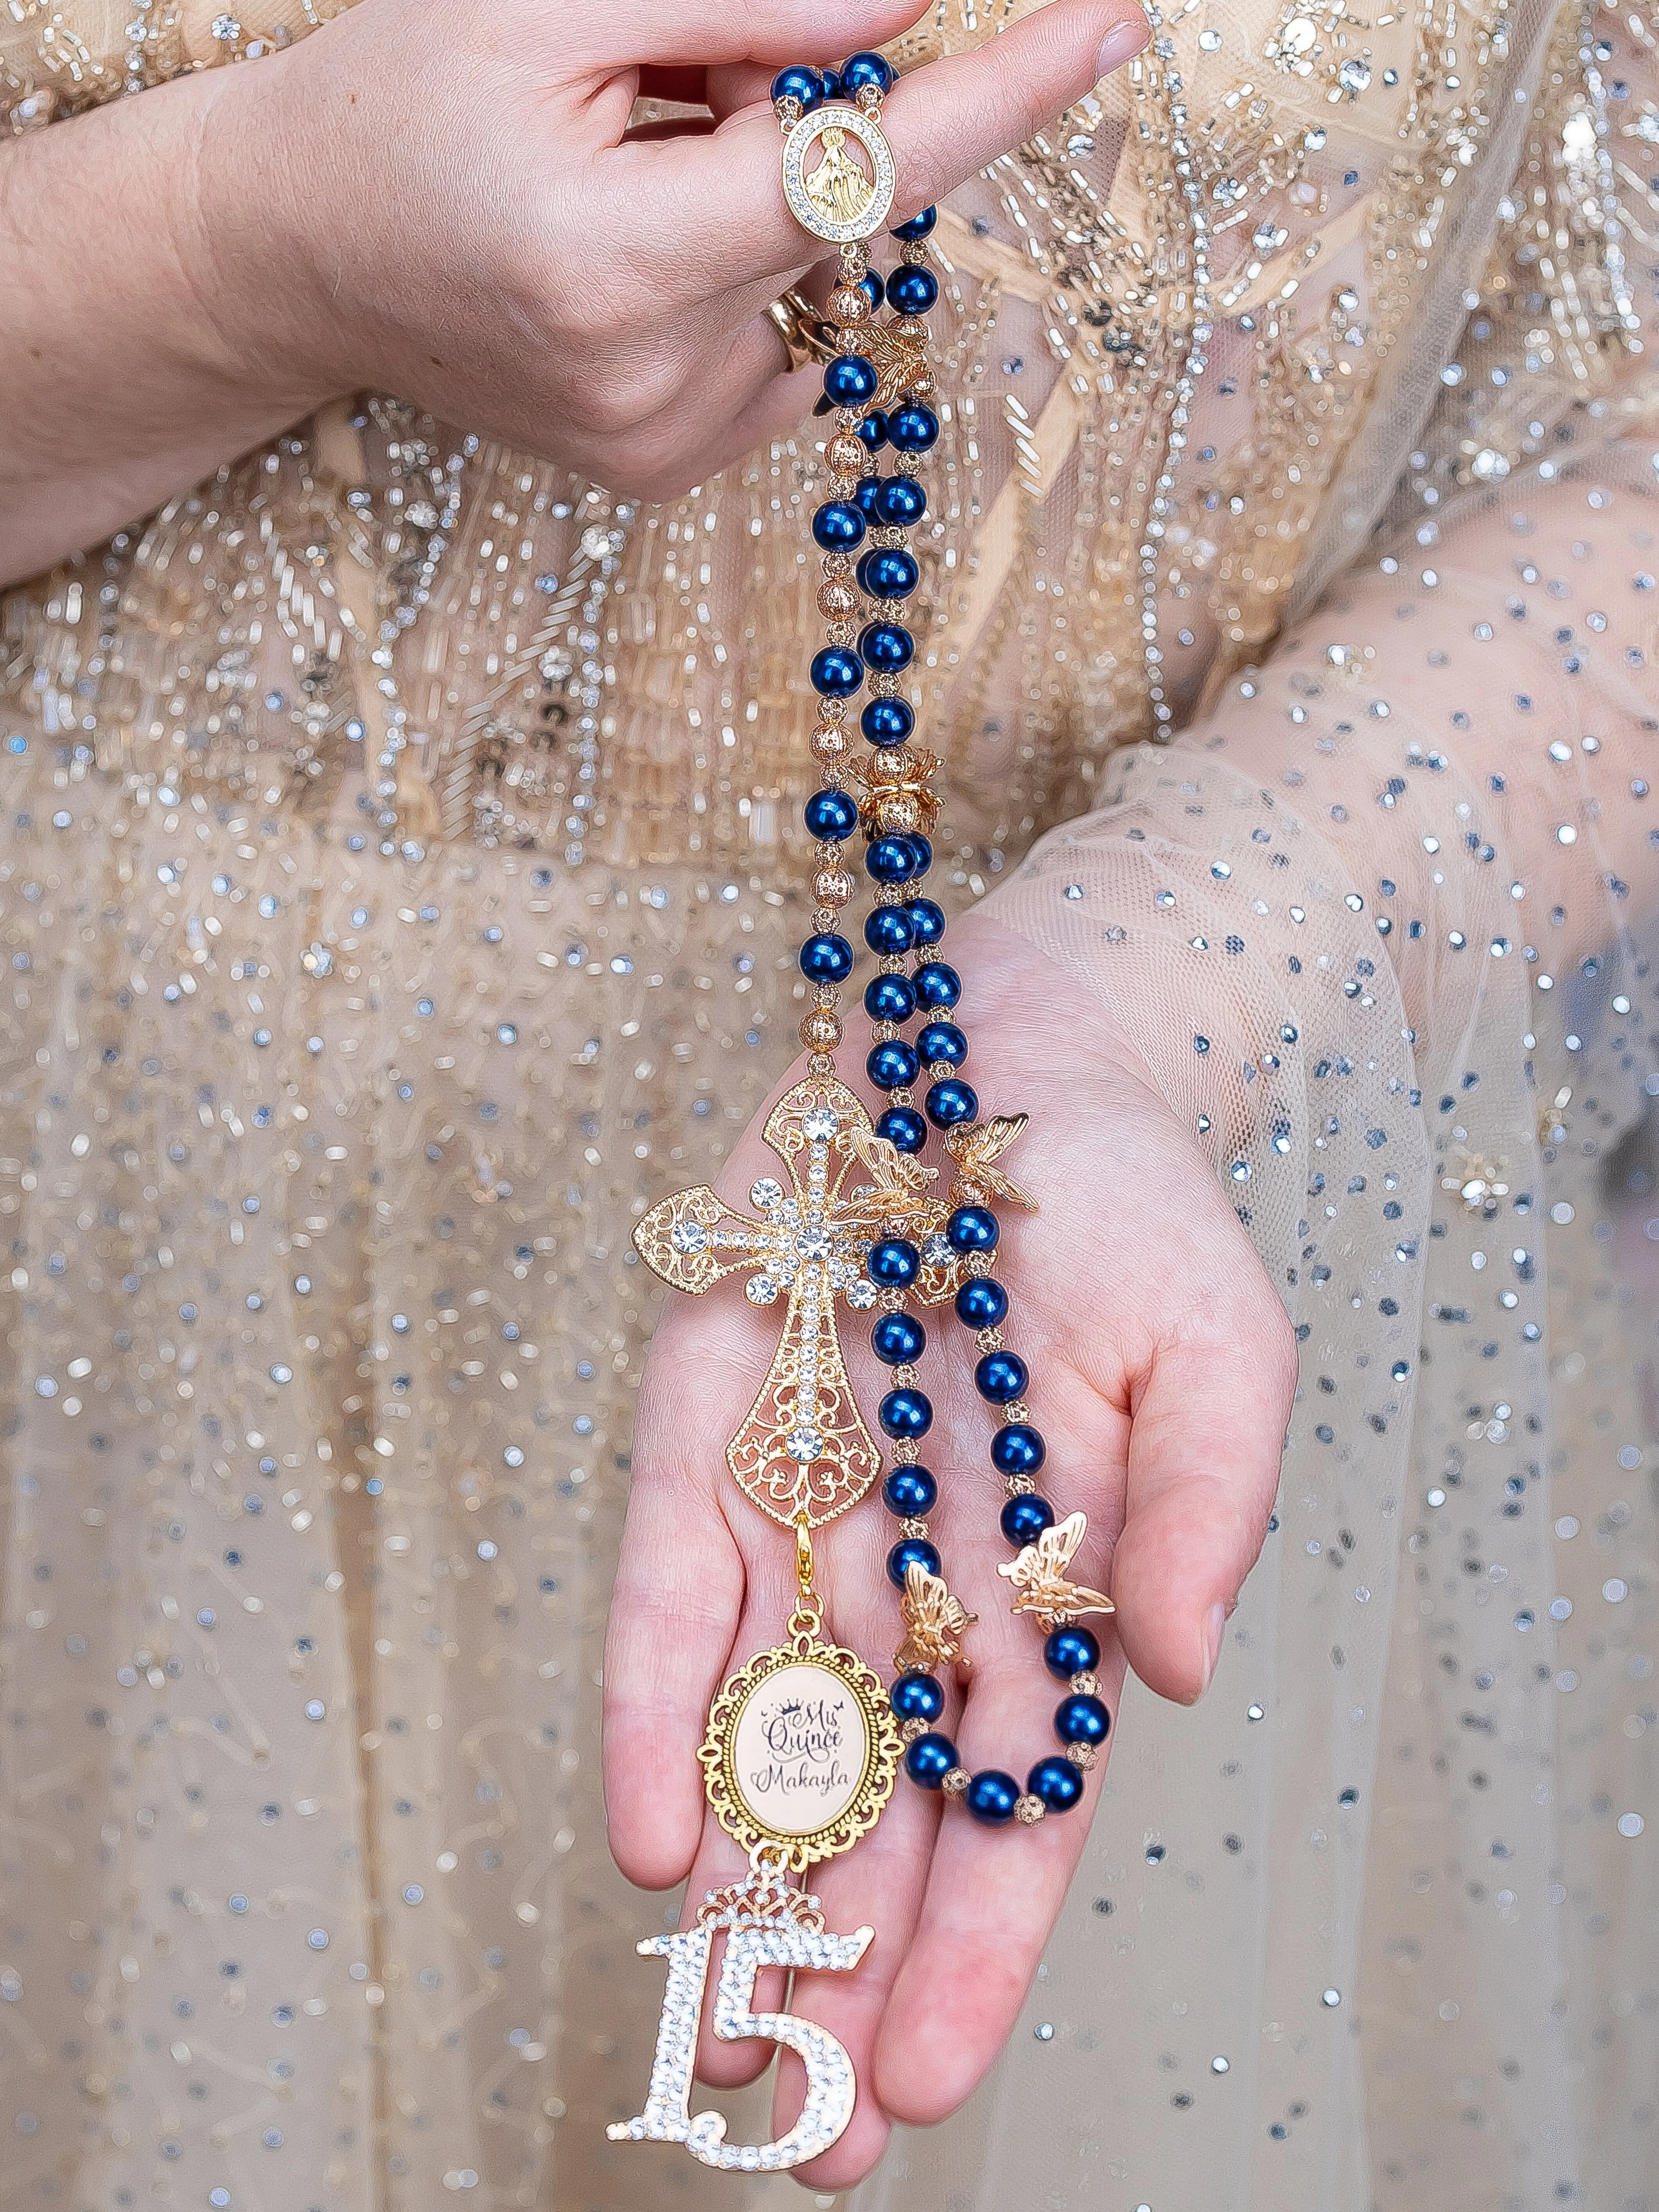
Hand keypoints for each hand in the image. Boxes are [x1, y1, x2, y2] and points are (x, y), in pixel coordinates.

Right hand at [207, 0, 1146, 502]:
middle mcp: (646, 378)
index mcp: (611, 256)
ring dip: (759, 206)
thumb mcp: (548, 8)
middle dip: (794, 120)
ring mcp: (656, 441)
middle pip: (832, 215)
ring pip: (807, 285)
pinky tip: (633, 263)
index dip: (1000, 94)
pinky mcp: (657, 470)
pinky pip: (777, 356)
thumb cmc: (399, 107)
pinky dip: (740, 285)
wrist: (293, 252)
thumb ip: (743, 4)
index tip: (1115, 26)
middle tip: (669, 87)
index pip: (861, 173)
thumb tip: (909, 11)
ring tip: (625, 181)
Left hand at [604, 913, 1295, 2184]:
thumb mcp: (1225, 1353)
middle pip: (868, 1796)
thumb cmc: (1144, 1217)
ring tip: (717, 2032)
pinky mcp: (705, 1412)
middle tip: (802, 2130)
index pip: (1008, 1801)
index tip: (931, 2082)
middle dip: (837, 1959)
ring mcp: (800, 1498)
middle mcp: (911, 1570)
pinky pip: (665, 1582)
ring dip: (740, 1878)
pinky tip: (652, 1832)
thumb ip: (1205, 1512)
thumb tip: (1170, 1671)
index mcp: (1043, 1584)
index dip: (973, 1943)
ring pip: (758, 1724)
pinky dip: (652, 1704)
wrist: (1026, 1057)